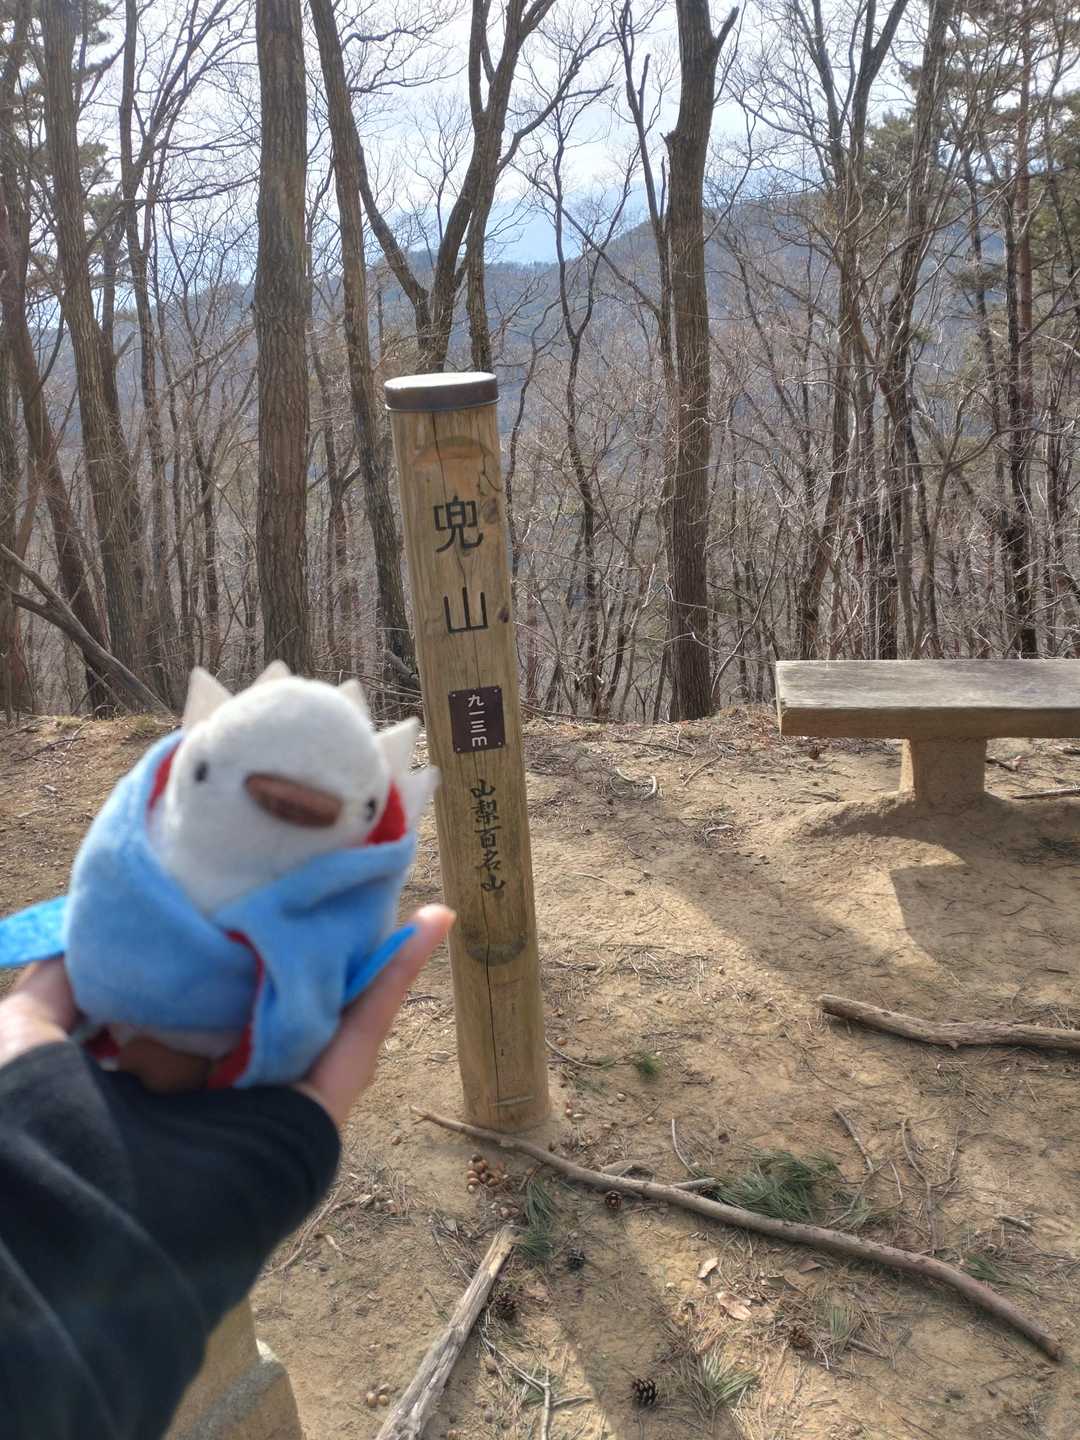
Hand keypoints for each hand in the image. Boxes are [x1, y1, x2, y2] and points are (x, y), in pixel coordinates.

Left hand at [0, 904, 454, 1126]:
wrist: (85, 1225)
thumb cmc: (45, 1130)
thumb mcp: (27, 1040)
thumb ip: (58, 989)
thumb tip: (84, 935)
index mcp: (143, 1073)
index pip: (194, 993)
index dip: (220, 936)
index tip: (240, 877)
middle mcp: (209, 1087)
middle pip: (268, 997)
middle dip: (299, 938)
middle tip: (322, 870)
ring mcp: (266, 1101)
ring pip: (324, 1012)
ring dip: (360, 951)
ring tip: (383, 882)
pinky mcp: (313, 1117)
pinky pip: (359, 1044)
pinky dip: (394, 985)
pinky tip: (427, 928)